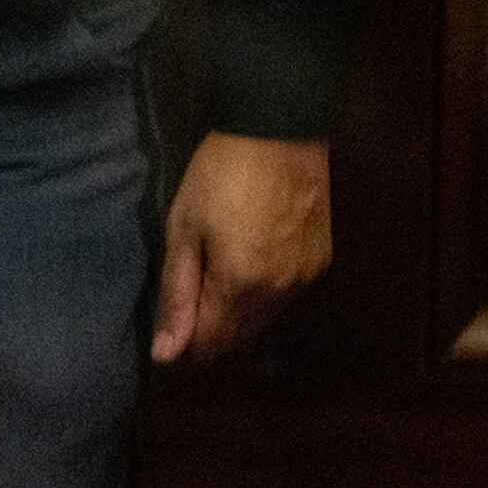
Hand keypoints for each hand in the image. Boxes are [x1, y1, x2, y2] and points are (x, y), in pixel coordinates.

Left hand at [153, 131, 331, 364]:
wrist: (279, 132)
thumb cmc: (219, 175)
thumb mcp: (184, 229)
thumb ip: (178, 294)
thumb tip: (166, 354)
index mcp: (242, 286)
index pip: (215, 344)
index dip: (189, 346)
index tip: (169, 335)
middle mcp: (281, 293)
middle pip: (243, 336)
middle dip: (213, 334)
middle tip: (185, 313)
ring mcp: (306, 278)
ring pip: (266, 318)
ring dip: (239, 316)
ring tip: (210, 291)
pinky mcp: (321, 261)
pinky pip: (286, 296)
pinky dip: (263, 295)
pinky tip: (245, 273)